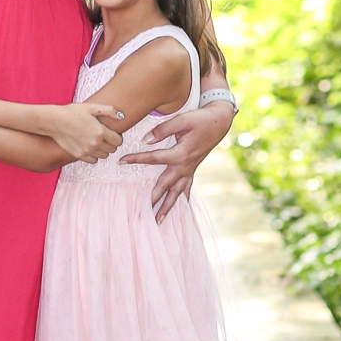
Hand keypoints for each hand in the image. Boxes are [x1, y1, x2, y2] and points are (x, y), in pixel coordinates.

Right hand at [44, 100, 123, 161]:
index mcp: (100, 131)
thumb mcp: (91, 107)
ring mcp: (87, 151)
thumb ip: (109, 111)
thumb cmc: (71, 112)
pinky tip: (90, 147)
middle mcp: (95, 143)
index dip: (117, 137)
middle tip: (104, 136)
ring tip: (96, 141)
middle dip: (110, 143)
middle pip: (112, 149)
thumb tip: (121, 116)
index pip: (118, 141)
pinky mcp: (79, 155)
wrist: (54, 121)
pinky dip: (94, 155)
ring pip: (104, 156)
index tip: (111, 133)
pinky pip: (93, 160)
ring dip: (103, 150)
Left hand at [127, 99, 233, 218]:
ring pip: (177, 193)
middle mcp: (185, 166)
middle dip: (153, 199)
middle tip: (142, 211)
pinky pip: (186, 189)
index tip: (121, 161)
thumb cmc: (200, 120)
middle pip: (165, 185)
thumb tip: (145, 140)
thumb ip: (162, 130)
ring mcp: (189, 170)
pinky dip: (182, 200)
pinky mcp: (193, 170)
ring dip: (167, 207)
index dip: (136, 159)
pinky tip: (179, 209)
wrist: (219, 122)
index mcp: (180, 154)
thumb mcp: (182, 120)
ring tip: (158, 221)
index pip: (154, 158)